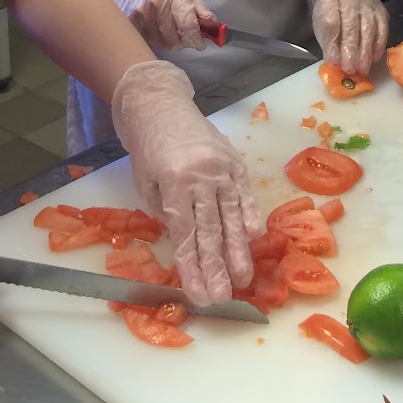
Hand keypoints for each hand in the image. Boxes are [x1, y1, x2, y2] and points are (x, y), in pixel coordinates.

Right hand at [77, 0, 216, 50]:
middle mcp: (158, 4)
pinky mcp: (130, 23)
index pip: (189, 26)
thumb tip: (213, 26)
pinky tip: (153, 27)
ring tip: (166, 26)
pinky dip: (154, 39)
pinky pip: (148, 41)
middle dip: (183, 40)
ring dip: (168, 40)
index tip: (200, 43)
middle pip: (176, 40)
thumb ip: (199, 7)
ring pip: (162, 44)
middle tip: (182, 32)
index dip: (197, 39)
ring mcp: (142, 14)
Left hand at [111, 61, 259, 304]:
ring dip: (239, 250)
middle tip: (223, 298)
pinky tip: (256, 238)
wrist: (161, 104)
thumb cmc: (148, 148)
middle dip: (217, 268)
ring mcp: (222, 167)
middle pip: (211, 230)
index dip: (192, 267)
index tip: (198, 295)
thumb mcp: (146, 182)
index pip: (185, 234)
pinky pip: (244, 193)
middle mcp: (201, 176)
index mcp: (174, 182)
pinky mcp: (235, 161)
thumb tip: (189, 242)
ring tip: (244, 279)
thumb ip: (167, 211)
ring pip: (232, 215)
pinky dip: (251, 215)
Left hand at [308, 0, 388, 74]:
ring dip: (366, 51)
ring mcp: (368, 3)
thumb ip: (327, 39)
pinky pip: (383, 29)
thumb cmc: (329, 7)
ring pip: (369, 29)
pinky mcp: (381, 9)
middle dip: (351, 51)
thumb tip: (334, 61)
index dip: (333, 43)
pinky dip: (378, 45)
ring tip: (362, 69)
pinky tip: (374, 59)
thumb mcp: (320, 20)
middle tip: (350, 70)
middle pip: (352, 26)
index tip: (333, 62)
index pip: (331, 22)